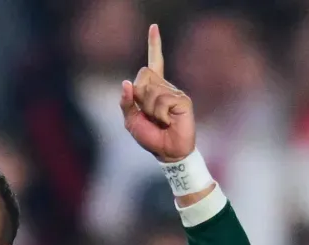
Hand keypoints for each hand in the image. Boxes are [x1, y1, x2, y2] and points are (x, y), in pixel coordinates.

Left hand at [120, 24, 194, 162]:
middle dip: (139, 97)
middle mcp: (165, 86)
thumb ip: (126, 102)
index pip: (153, 63)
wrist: (167, 152)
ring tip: (159, 121)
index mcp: (152, 89)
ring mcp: (175, 92)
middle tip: (148, 114)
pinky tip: (167, 122)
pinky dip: (159, 114)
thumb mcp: (130, 121)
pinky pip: (162, 101)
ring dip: (149, 109)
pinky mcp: (183, 100)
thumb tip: (125, 83)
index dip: (154, 45)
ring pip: (151, 90)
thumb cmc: (150, 137)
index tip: (154, 27)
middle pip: (143, 75)